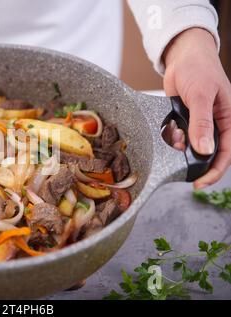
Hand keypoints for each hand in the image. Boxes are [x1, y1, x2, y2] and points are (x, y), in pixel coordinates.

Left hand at [163, 28, 230, 188]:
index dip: (215, 170)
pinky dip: (171, 134)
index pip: (226, 152)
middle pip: (206, 152)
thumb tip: (205, 149)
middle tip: (179, 168)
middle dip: (192, 160)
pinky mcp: (182, 119)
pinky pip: (176, 135)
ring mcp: (197, 123)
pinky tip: (169, 126)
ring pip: (189, 145)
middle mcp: (213, 124)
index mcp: (227, 119)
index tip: (200, 182)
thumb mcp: (202, 96)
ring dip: (179, 145)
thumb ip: (202, 123)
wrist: (182, 56)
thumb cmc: (199, 70)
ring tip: (174, 133)